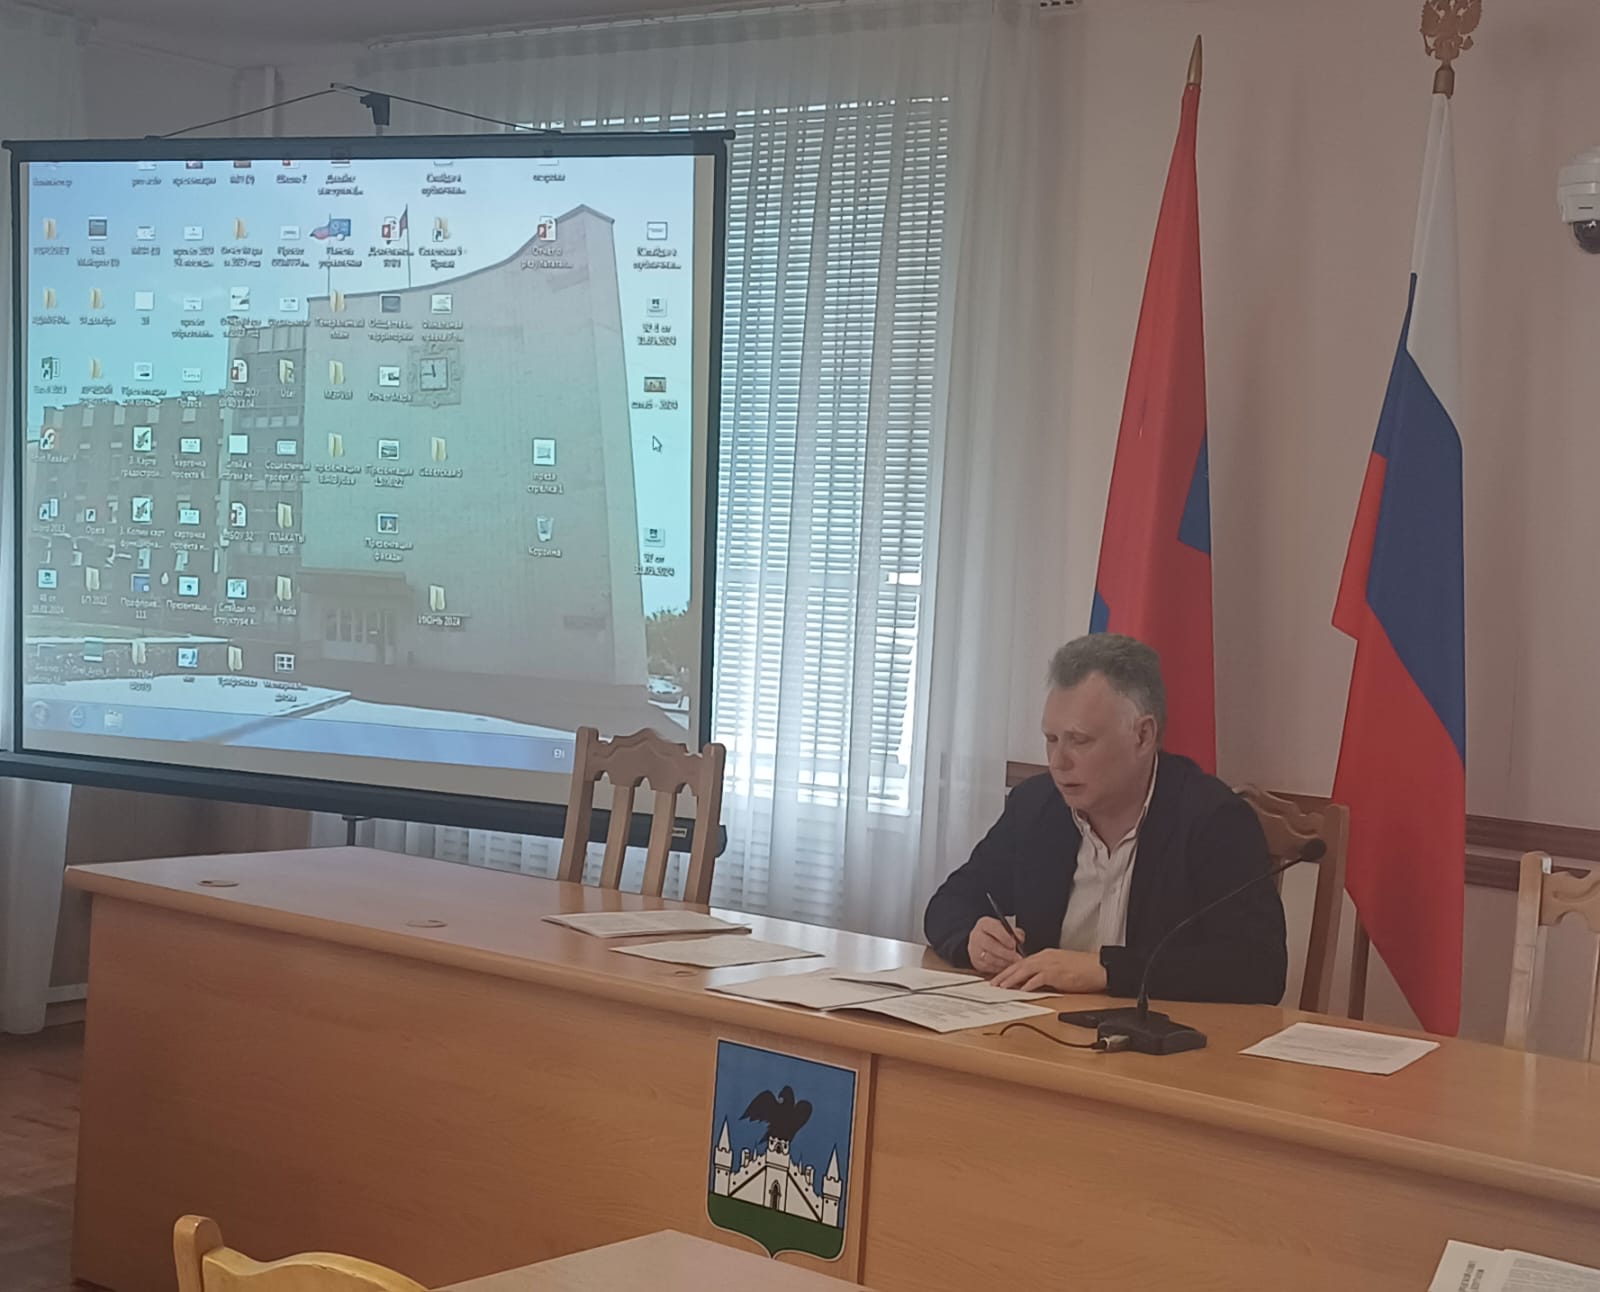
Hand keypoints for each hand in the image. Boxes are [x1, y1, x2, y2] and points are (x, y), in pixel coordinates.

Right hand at [967, 917, 1023, 976]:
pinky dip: (998, 968)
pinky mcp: (975, 961)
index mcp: (985, 924)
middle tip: (1017, 958)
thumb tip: (1019, 938)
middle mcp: (976, 935)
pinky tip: (1006, 967)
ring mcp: (974, 949)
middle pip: (989, 944)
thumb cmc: (998, 935)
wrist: (984, 942)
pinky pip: (987, 967)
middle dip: (1005, 953)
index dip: (1004, 937)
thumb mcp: (1007, 929)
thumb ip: (1015, 932)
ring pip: (988, 958)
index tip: (1014, 944)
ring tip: (1013, 963)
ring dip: (1003, 962)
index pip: (993, 928)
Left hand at [992, 949, 1107, 993]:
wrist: (1099, 967)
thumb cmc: (1084, 969)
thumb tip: (1036, 983)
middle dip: (1004, 974)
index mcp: (1046, 955)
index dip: (1009, 970)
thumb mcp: (1061, 967)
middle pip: (1019, 965)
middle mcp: (1045, 957)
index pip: (1022, 962)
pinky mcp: (1056, 973)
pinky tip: (1021, 990)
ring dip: (1011, 979)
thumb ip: (1047, 972)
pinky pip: (1038, 979)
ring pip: (1024, 970)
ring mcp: (1050, 964)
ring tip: (1001, 987)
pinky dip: (1028, 984)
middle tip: (993, 983)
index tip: (1000, 978)